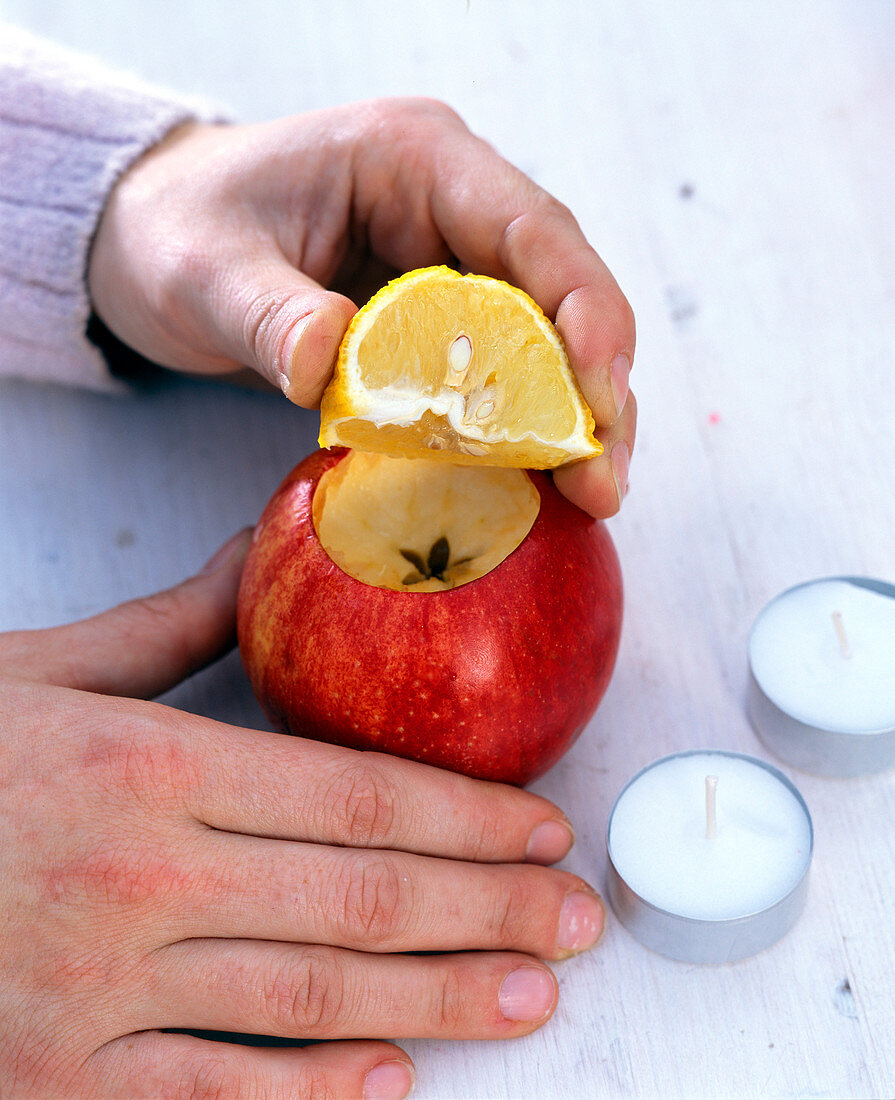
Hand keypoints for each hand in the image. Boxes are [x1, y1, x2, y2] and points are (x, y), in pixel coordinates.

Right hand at [0, 531, 604, 1098]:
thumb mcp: (46, 667)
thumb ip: (173, 624)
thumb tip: (264, 549)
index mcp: (145, 766)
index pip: (354, 795)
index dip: (465, 816)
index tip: (543, 827)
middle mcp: (138, 880)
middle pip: (360, 900)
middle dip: (487, 908)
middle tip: (577, 919)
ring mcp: (97, 994)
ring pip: (311, 1007)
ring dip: (440, 1001)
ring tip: (531, 997)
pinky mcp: (53, 1081)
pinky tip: (395, 1083)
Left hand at [88, 99, 635, 517]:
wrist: (154, 241)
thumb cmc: (179, 231)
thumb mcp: (205, 271)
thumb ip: (269, 313)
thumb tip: (327, 366)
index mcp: (415, 160)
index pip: (532, 230)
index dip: (583, 313)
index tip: (601, 396)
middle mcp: (455, 205)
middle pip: (563, 294)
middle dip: (594, 388)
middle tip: (606, 479)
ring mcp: (453, 262)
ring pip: (546, 340)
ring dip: (572, 418)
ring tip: (593, 493)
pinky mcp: (439, 317)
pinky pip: (501, 371)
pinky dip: (524, 428)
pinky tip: (542, 482)